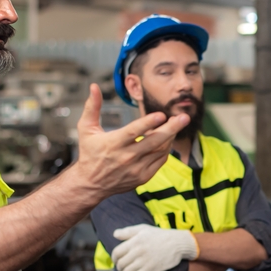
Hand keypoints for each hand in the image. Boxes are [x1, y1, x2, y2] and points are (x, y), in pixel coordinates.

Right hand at [72, 84, 189, 199]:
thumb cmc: (89, 153)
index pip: (134, 132)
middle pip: (154, 141)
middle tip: (184, 117)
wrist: (91, 184)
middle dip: (171, 128)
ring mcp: (136, 169)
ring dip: (171, 136)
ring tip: (178, 123)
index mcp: (113, 143)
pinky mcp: (143, 177)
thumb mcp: (86, 129)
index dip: (148, 123)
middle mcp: (126, 157)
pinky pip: (160, 160)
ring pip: (160, 150)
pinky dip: (166, 149)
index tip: (162, 114)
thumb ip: (92, 107)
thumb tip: (94, 86)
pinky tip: (168, 138)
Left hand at [111, 224, 199, 270]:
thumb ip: (128, 231)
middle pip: (121, 264)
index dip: (114, 259)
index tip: (116, 261)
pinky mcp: (150, 270)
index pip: (116, 253)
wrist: (178, 243)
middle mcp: (137, 252)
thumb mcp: (144, 229)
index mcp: (134, 241)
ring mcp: (144, 262)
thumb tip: (115, 234)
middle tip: (122, 269)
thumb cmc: (161, 235)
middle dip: (119, 268)